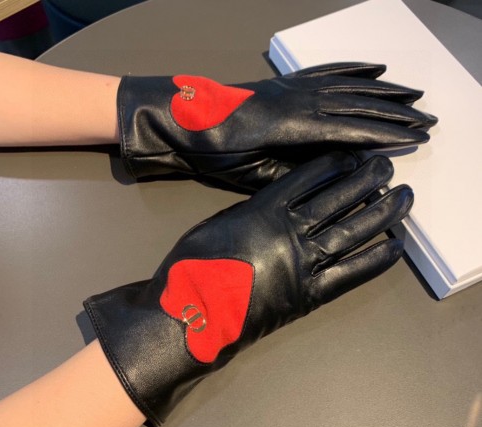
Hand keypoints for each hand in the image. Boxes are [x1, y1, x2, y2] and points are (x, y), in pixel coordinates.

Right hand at [84, 152, 412, 426]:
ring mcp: (304, 265)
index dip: (334, 165)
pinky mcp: (310, 295)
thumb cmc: (194, 266)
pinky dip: (375, 260)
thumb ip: (252, 210)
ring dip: (379, 213)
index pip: (308, 180)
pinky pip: (350, 274)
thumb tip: (280, 201)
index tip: (353, 155)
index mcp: (264, 210)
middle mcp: (290, 233)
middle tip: (387, 166)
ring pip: (350, 232)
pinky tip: (395, 245)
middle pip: (337, 200)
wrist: (190, 317)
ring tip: (402, 197)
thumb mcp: (218, 223)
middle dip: (365, 180)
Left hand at [118, 62, 436, 192]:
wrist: (184, 123)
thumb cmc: (215, 154)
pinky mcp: (286, 82)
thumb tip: (334, 167)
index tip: (415, 139)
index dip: (386, 135)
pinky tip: (373, 67)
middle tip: (427, 118)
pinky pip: (326, 71)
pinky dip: (353, 68)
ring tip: (413, 93)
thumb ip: (295, 171)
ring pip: (348, 84)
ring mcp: (294, 87)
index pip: (352, 130)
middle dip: (396, 112)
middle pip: (358, 104)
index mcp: (295, 127)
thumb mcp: (252, 174)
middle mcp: (301, 100)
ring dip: (384, 89)